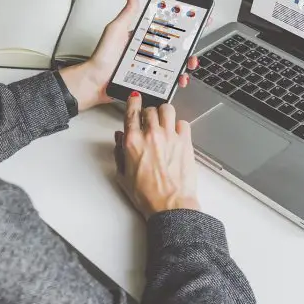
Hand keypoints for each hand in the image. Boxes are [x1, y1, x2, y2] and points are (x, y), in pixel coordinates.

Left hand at [60, 0, 199, 111]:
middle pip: (176, 46)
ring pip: (176, 64)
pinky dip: (177, 80)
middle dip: (190, 45)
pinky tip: (179, 79)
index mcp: (143, 37)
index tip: (197, 18)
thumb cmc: (102, 57)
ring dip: (187, 63)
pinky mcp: (151, 81)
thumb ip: (127, 12)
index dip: (184, 23)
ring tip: (188, 64)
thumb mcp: (116, 30)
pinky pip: (168, 80)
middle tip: (193, 44)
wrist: (94, 82)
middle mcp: (149, 51)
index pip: (167, 26)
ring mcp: (151, 66)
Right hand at [113, 92, 199, 219]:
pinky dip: (179, 126)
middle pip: (150, 110)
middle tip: (149, 120)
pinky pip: (183, 123)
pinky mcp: (185, 142)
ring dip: (164, 113)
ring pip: (167, 110)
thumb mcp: (123, 176)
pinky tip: (176, 134)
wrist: (170, 205)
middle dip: (148, 113)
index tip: (134, 98)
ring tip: (164, 121)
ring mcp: (170, 137)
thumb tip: (119, 138)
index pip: (132, 112)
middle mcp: (151, 135)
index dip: (133, 101)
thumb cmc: (147, 195)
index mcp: (133, 142)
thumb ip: (119, 153)